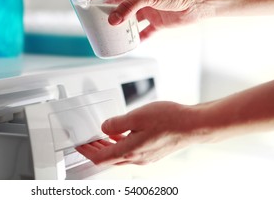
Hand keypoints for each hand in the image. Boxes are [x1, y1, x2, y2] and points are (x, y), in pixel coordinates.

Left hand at [75, 101, 197, 165]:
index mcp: (130, 150)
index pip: (101, 158)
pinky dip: (121, 144)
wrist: (193, 125)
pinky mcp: (153, 153)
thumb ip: (117, 123)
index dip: (87, 152)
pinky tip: (122, 134)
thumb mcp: (137, 116)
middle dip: (96, 149)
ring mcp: (146, 157)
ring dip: (108, 147)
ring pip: (120, 156)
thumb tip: (104, 128)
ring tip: (101, 137)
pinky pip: (131, 152)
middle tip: (87, 141)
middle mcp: (137, 158)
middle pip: (109, 158)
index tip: (80, 146)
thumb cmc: (170, 120)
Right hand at [108, 0, 212, 40]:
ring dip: (121, 27)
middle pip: (119, 5)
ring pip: (130, 20)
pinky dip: (137, 39)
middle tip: (95, 19)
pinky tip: (129, 45)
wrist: (199, 0)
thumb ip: (129, 7)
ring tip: (109, 33)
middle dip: (108, 11)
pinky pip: (144, 33)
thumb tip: (112, 20)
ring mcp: (149, 11)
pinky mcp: (158, 23)